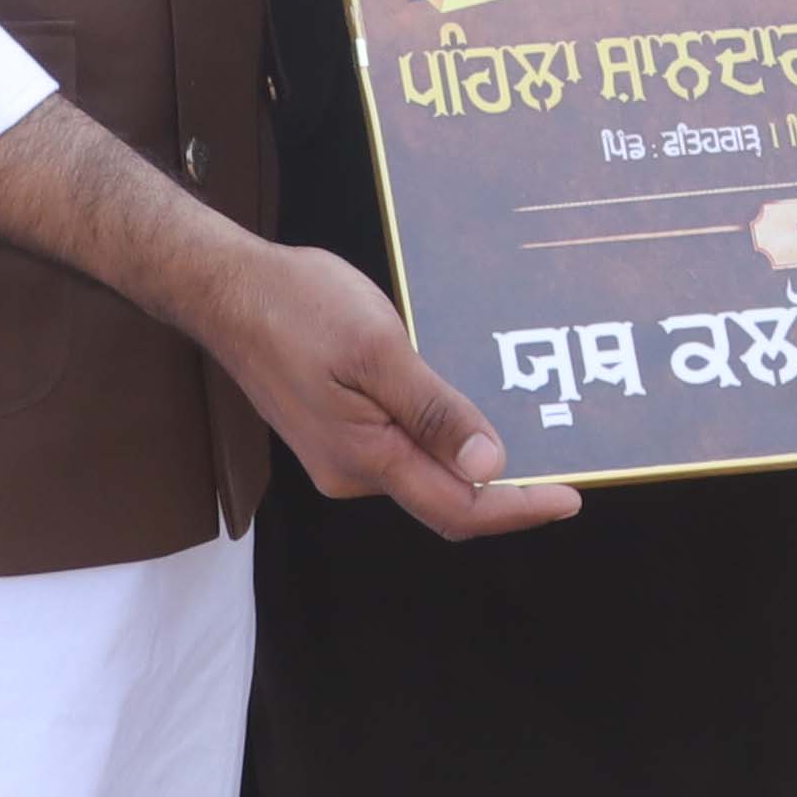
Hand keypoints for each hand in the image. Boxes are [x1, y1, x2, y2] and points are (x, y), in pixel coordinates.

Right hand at [206, 238, 580, 540]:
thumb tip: (489, 466)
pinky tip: (462, 403)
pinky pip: (399, 445)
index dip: (519, 507)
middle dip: (504, 486)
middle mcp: (352, 471)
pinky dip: (439, 435)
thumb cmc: (297, 308)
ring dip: (470, 456)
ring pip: (422, 470)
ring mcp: (340, 453)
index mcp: (366, 459)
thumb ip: (435, 414)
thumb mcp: (379, 352)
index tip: (571, 498)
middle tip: (562, 460)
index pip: (459, 507)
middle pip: (444, 497)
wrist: (226, 288)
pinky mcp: (334, 429)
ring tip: (523, 424)